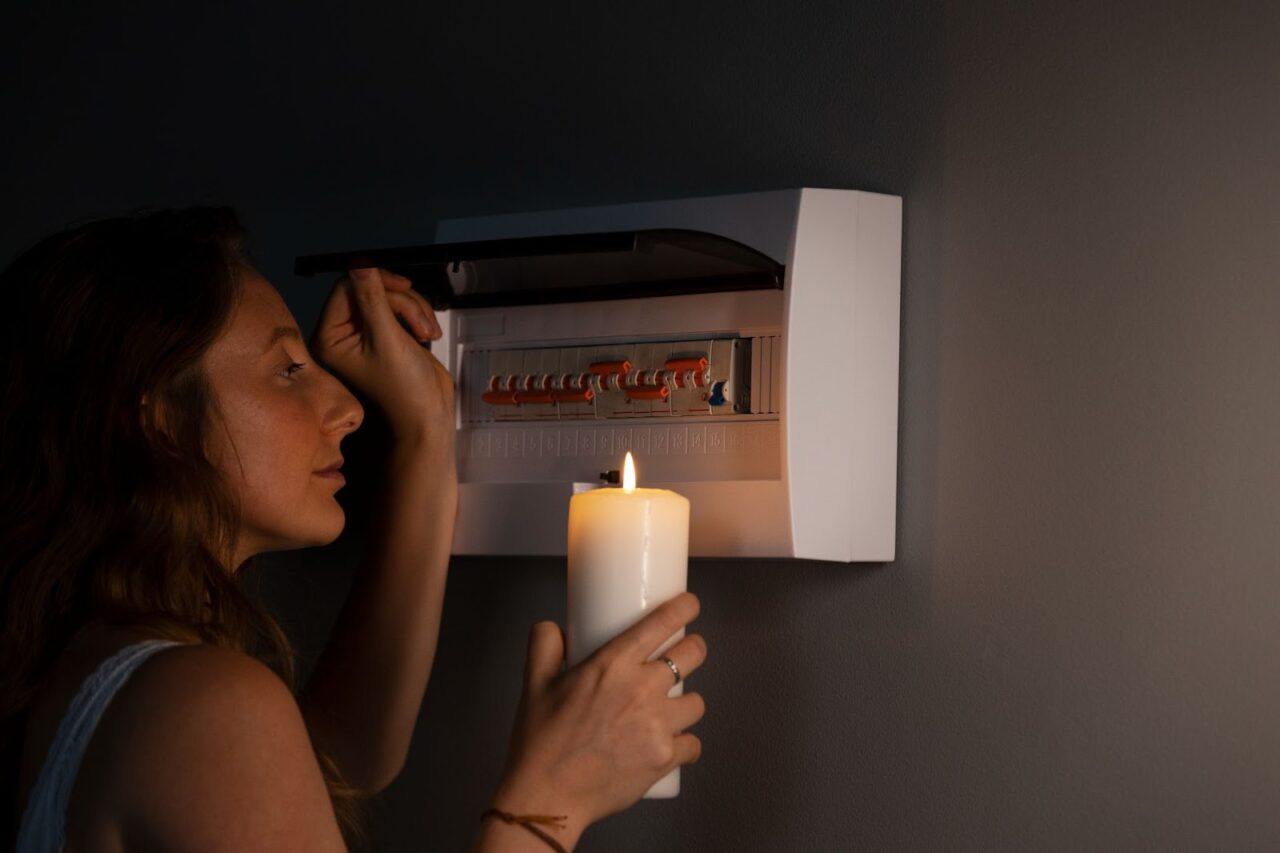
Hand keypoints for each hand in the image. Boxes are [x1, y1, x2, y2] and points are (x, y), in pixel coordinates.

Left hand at [309, 267, 453, 445]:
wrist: (428, 415)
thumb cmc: (403, 389)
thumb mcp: (387, 339)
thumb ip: (373, 298)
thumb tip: (360, 263)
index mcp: (330, 337)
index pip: (346, 288)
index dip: (376, 282)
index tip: (404, 287)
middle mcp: (342, 334)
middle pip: (369, 289)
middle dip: (401, 302)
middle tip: (419, 325)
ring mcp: (365, 335)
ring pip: (389, 297)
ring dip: (414, 310)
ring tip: (426, 334)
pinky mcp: (386, 335)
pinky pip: (400, 308)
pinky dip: (417, 316)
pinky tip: (426, 335)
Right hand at [491, 592, 707, 835]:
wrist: (547, 796)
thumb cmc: (540, 742)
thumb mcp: (533, 683)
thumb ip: (544, 645)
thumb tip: (553, 627)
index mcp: (612, 664)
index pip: (662, 623)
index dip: (684, 608)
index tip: (690, 606)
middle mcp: (642, 689)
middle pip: (693, 655)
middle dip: (694, 649)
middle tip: (686, 654)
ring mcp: (657, 725)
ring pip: (697, 702)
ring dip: (688, 701)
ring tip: (674, 706)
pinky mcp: (665, 757)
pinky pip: (693, 744)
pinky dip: (685, 743)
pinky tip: (672, 743)